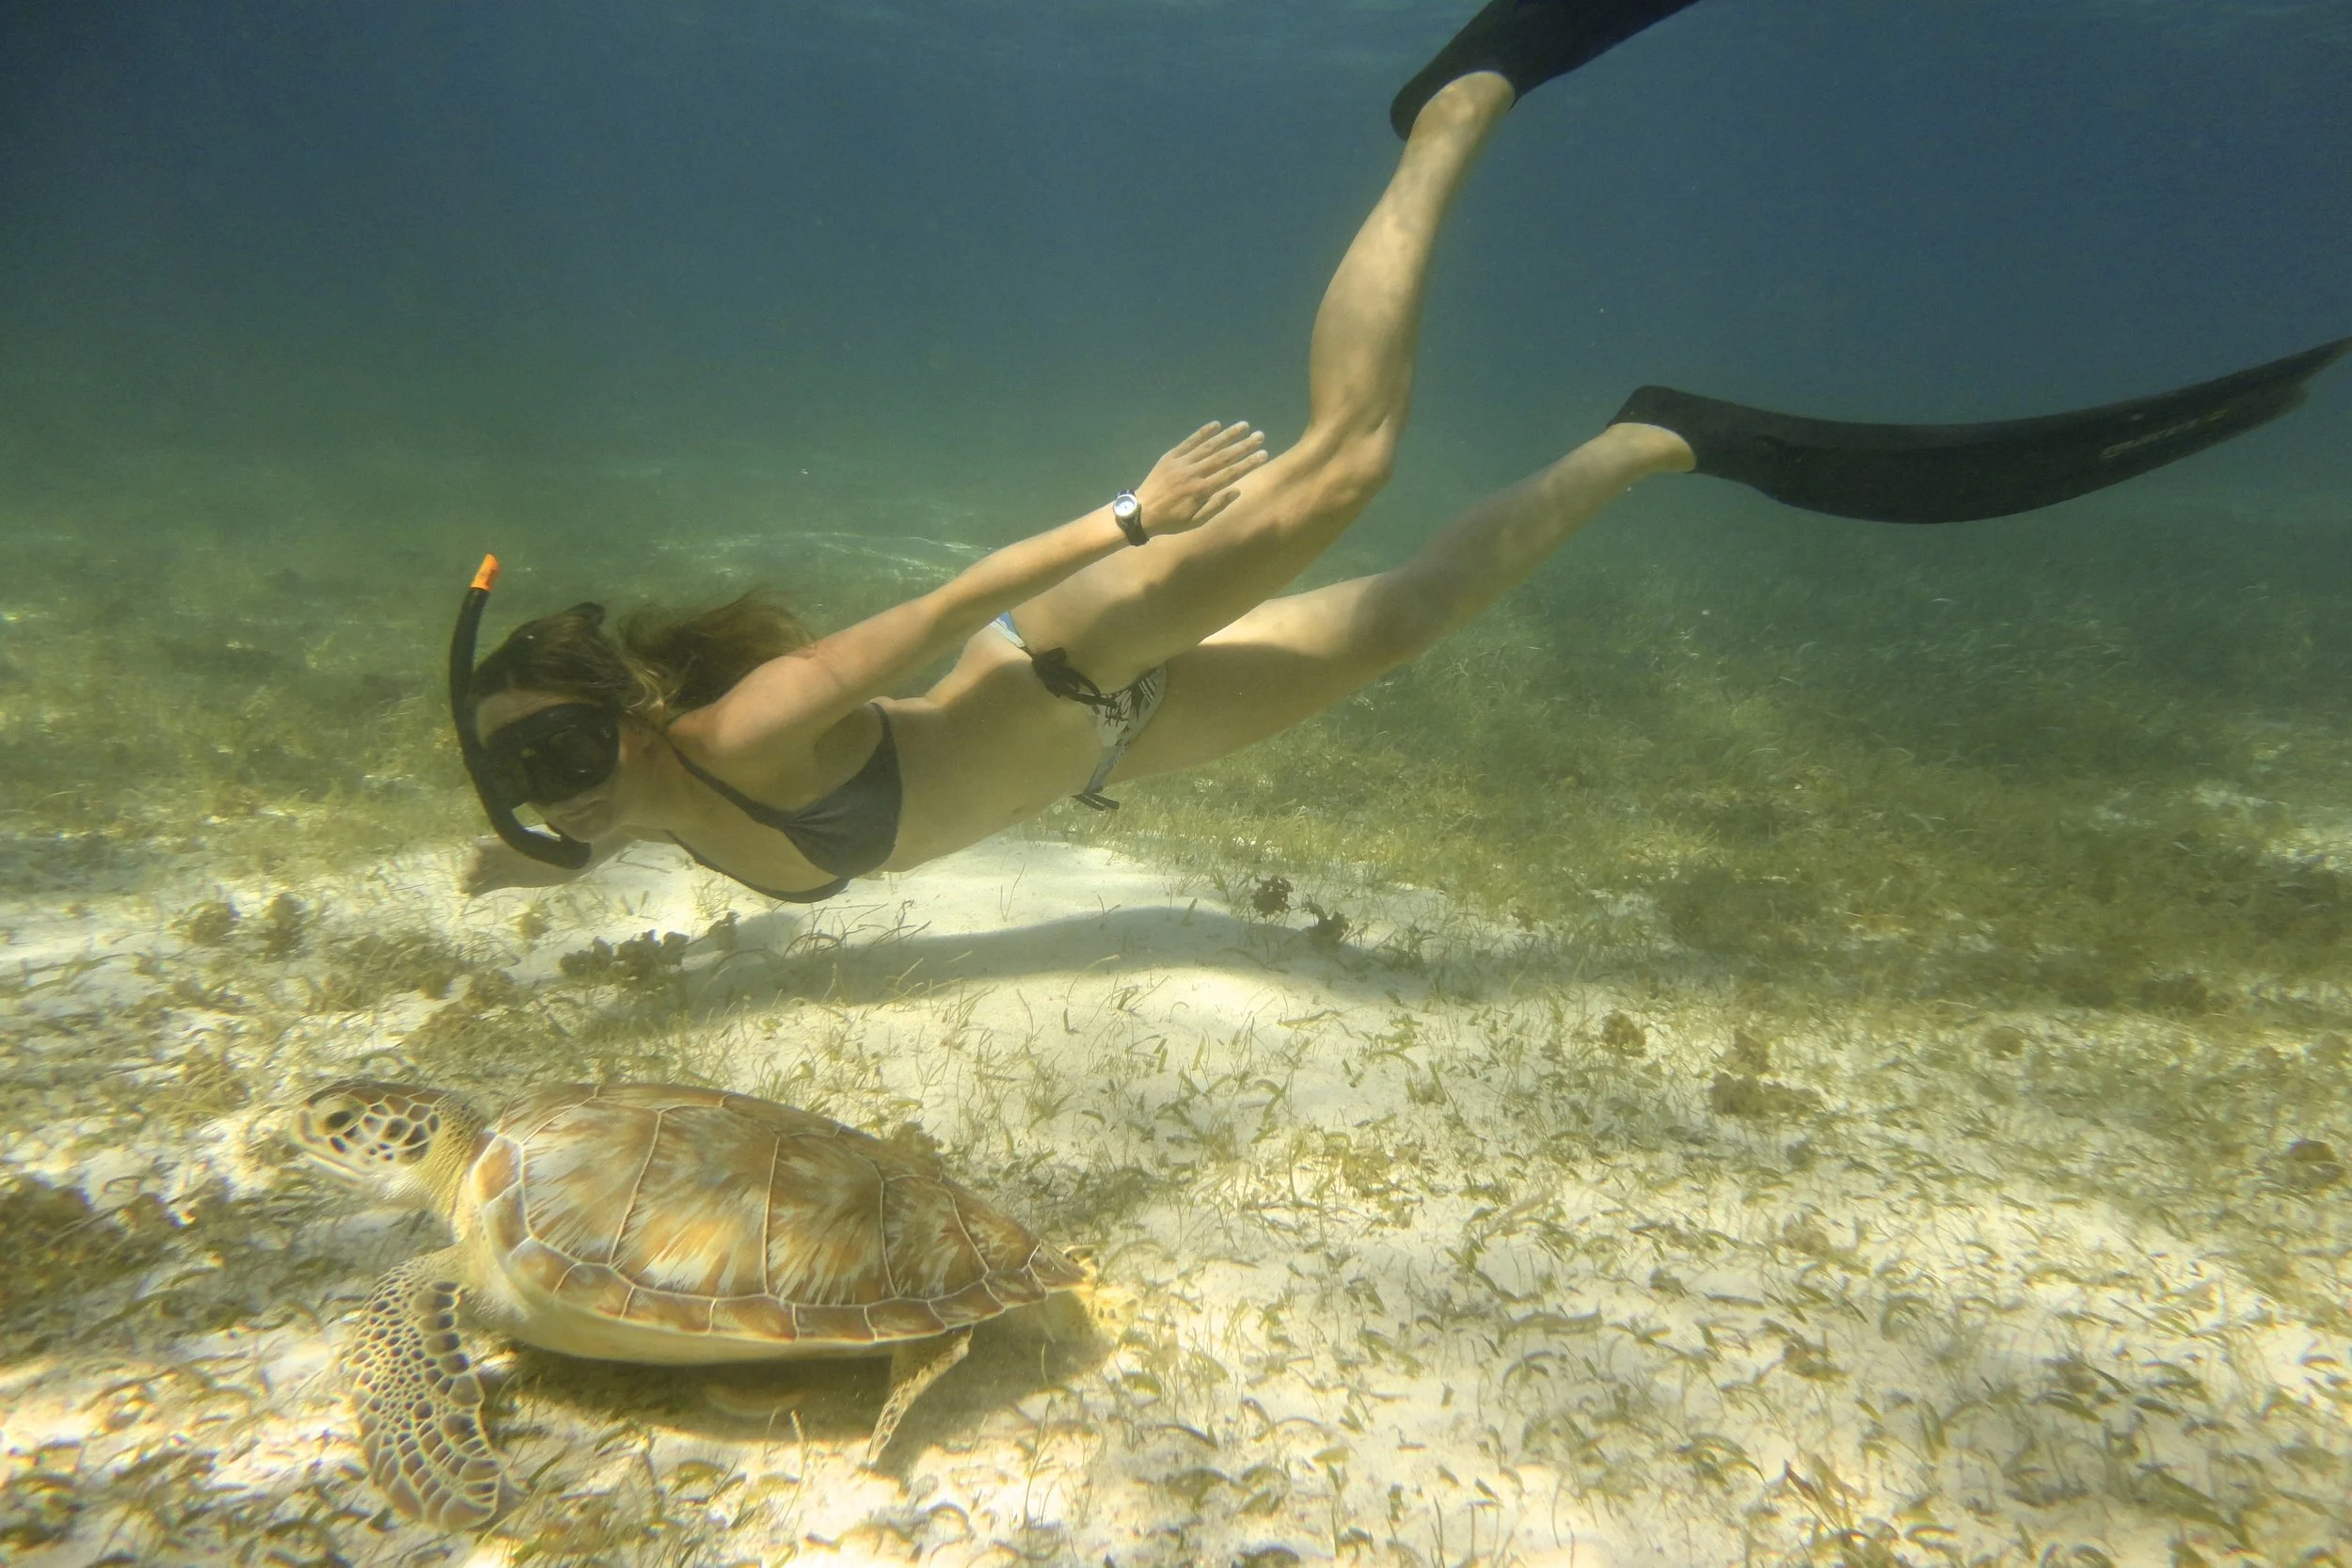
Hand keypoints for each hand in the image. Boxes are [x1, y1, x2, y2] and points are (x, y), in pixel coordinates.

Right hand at [460, 836, 587, 896]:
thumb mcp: (533, 845)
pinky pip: (495, 883)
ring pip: (487, 873)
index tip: (472, 865)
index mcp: (511, 842)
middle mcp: (506, 854)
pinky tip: (472, 894)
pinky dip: (484, 888)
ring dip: (474, 881)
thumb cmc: (554, 849)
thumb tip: (480, 842)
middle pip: (485, 861)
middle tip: (465, 883)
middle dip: (473, 870)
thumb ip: (509, 845)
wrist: (571, 861)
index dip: (479, 855)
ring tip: (464, 890)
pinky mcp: (513, 879)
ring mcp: (509, 867)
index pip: (489, 847)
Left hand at [1130, 421, 1268, 537]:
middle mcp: (1193, 473)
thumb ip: (1216, 506)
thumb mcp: (1195, 521)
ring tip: (1243, 425)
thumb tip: (1236, 491)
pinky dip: (1203, 432)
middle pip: (1223, 456)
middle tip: (1259, 435)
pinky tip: (1216, 424)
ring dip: (1227, 435)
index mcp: (1201, 490)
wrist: (1141, 512)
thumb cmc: (1171, 520)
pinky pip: (1189, 442)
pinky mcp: (1171, 456)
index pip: (1230, 473)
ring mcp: (1181, 462)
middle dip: (1243, 445)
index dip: (1248, 463)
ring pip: (1208, 446)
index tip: (1263, 454)